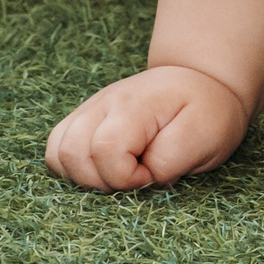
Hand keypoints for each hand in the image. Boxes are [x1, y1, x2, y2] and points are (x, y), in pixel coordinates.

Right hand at [45, 64, 248, 191]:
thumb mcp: (207, 135)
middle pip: (71, 152)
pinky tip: (103, 169)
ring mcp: (90, 109)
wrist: (203, 83)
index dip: (127, 177)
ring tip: (119, 174)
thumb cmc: (207, 112)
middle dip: (101, 181)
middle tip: (136, 177)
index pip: (106, 150)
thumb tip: (142, 177)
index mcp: (135, 104)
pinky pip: (57, 149)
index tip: (153, 174)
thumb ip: (172, 159)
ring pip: (58, 152)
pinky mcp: (83, 120)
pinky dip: (72, 168)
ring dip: (84, 176)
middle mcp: (104, 102)